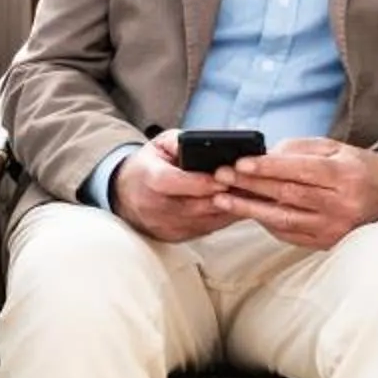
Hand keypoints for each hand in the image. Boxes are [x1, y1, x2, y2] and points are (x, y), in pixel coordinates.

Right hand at [111, 134, 241, 243]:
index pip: (173, 183)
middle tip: (250, 185)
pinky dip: (224, 217)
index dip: (200, 182)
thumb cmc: (148, 165)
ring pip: (206, 219)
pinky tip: (240, 206)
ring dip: (230, 208)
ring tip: (251, 195)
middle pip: (195, 204)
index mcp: (148, 179)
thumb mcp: (159, 145)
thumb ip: (181, 141)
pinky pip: (207, 228)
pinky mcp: (176, 236)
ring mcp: (165, 225)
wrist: (125, 195)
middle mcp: (154, 206)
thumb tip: (210, 142)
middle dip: (224, 195)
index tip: (224, 176)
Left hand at [213, 138, 377, 250]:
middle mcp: (341, 204)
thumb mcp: (335, 148)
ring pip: (284, 218)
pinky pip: (288, 233)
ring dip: (249, 208)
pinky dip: (264, 222)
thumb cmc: (356, 168)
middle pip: (288, 194)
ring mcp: (333, 227)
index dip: (268, 168)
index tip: (240, 163)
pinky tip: (245, 211)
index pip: (301, 171)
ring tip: (222, 198)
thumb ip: (300, 150)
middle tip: (221, 176)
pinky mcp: (325, 242)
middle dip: (251, 185)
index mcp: (345, 176)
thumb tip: (263, 156)